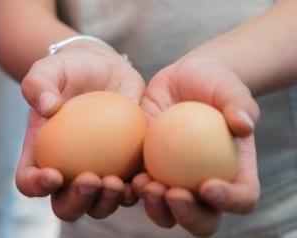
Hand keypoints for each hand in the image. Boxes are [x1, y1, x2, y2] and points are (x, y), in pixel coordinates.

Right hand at [16, 40, 144, 220]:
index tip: (54, 174)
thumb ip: (38, 84)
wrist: (102, 68)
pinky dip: (136, 189)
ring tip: (117, 182)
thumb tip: (46, 107)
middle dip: (77, 201)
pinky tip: (144, 178)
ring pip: (99, 203)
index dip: (36, 186)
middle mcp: (67, 169)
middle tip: (91, 179)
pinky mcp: (124, 164)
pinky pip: (129, 186)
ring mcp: (97, 170)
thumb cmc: (69, 70)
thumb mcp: (49, 69)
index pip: (29, 181)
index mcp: (42, 154)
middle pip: (66, 203)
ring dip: (107, 201)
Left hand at [132, 56, 260, 236]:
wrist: (185, 80)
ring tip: (144, 184)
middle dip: (187, 215)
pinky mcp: (149, 171)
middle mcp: (204, 185)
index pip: (242, 198)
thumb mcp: (229, 88)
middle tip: (172, 193)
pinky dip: (130, 189)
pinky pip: (140, 188)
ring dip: (155, 206)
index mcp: (234, 173)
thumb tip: (243, 125)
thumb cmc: (214, 85)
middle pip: (202, 219)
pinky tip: (119, 177)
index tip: (208, 185)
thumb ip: (238, 104)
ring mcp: (175, 182)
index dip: (229, 201)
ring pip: (167, 211)